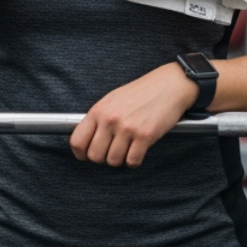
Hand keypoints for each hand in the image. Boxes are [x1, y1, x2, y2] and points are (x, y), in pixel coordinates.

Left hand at [69, 64, 198, 167]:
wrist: (168, 85)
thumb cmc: (141, 93)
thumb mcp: (111, 100)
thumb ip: (98, 119)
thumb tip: (86, 141)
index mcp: (98, 110)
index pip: (77, 141)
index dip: (80, 153)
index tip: (87, 155)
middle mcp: (110, 119)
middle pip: (94, 156)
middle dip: (102, 159)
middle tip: (111, 152)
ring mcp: (127, 128)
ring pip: (113, 161)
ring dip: (120, 159)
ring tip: (127, 148)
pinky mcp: (145, 135)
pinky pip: (132, 161)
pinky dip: (134, 161)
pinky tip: (138, 151)